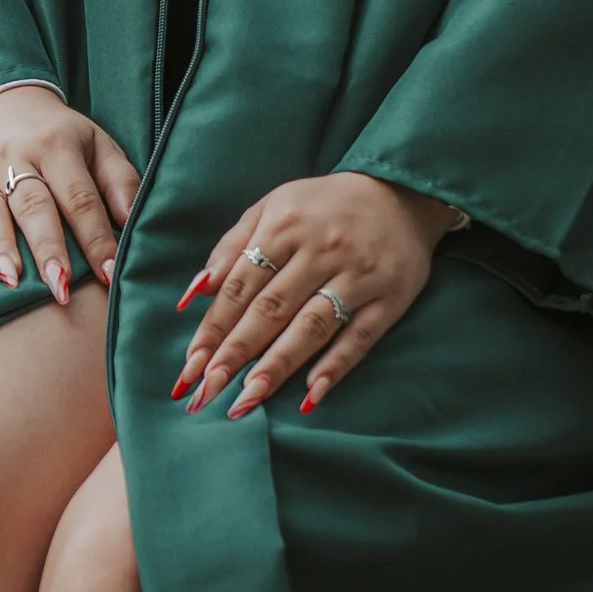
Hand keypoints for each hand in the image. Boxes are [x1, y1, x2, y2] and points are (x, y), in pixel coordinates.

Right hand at [0, 86, 139, 303]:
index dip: (95, 237)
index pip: (79, 198)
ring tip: (10, 279)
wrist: (4, 104)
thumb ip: (121, 180)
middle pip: (33, 206)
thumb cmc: (60, 138)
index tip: (109, 274)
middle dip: (47, 247)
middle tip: (60, 285)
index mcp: (57, 146)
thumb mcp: (98, 144)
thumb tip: (132, 221)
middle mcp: (14, 157)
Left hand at [171, 172, 459, 417]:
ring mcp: (358, 276)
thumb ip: (232, 247)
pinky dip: (336, 365)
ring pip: (312, 326)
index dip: (214, 327)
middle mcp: (320, 251)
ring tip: (247, 399)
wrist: (402, 192)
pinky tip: (310, 394)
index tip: (190, 366)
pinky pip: (360, 337)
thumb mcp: (272, 208)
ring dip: (278, 365)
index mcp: (285, 226)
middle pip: (271, 309)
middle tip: (207, 391)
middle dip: (236, 352)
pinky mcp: (390, 297)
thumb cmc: (323, 206)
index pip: (240, 285)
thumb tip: (195, 294)